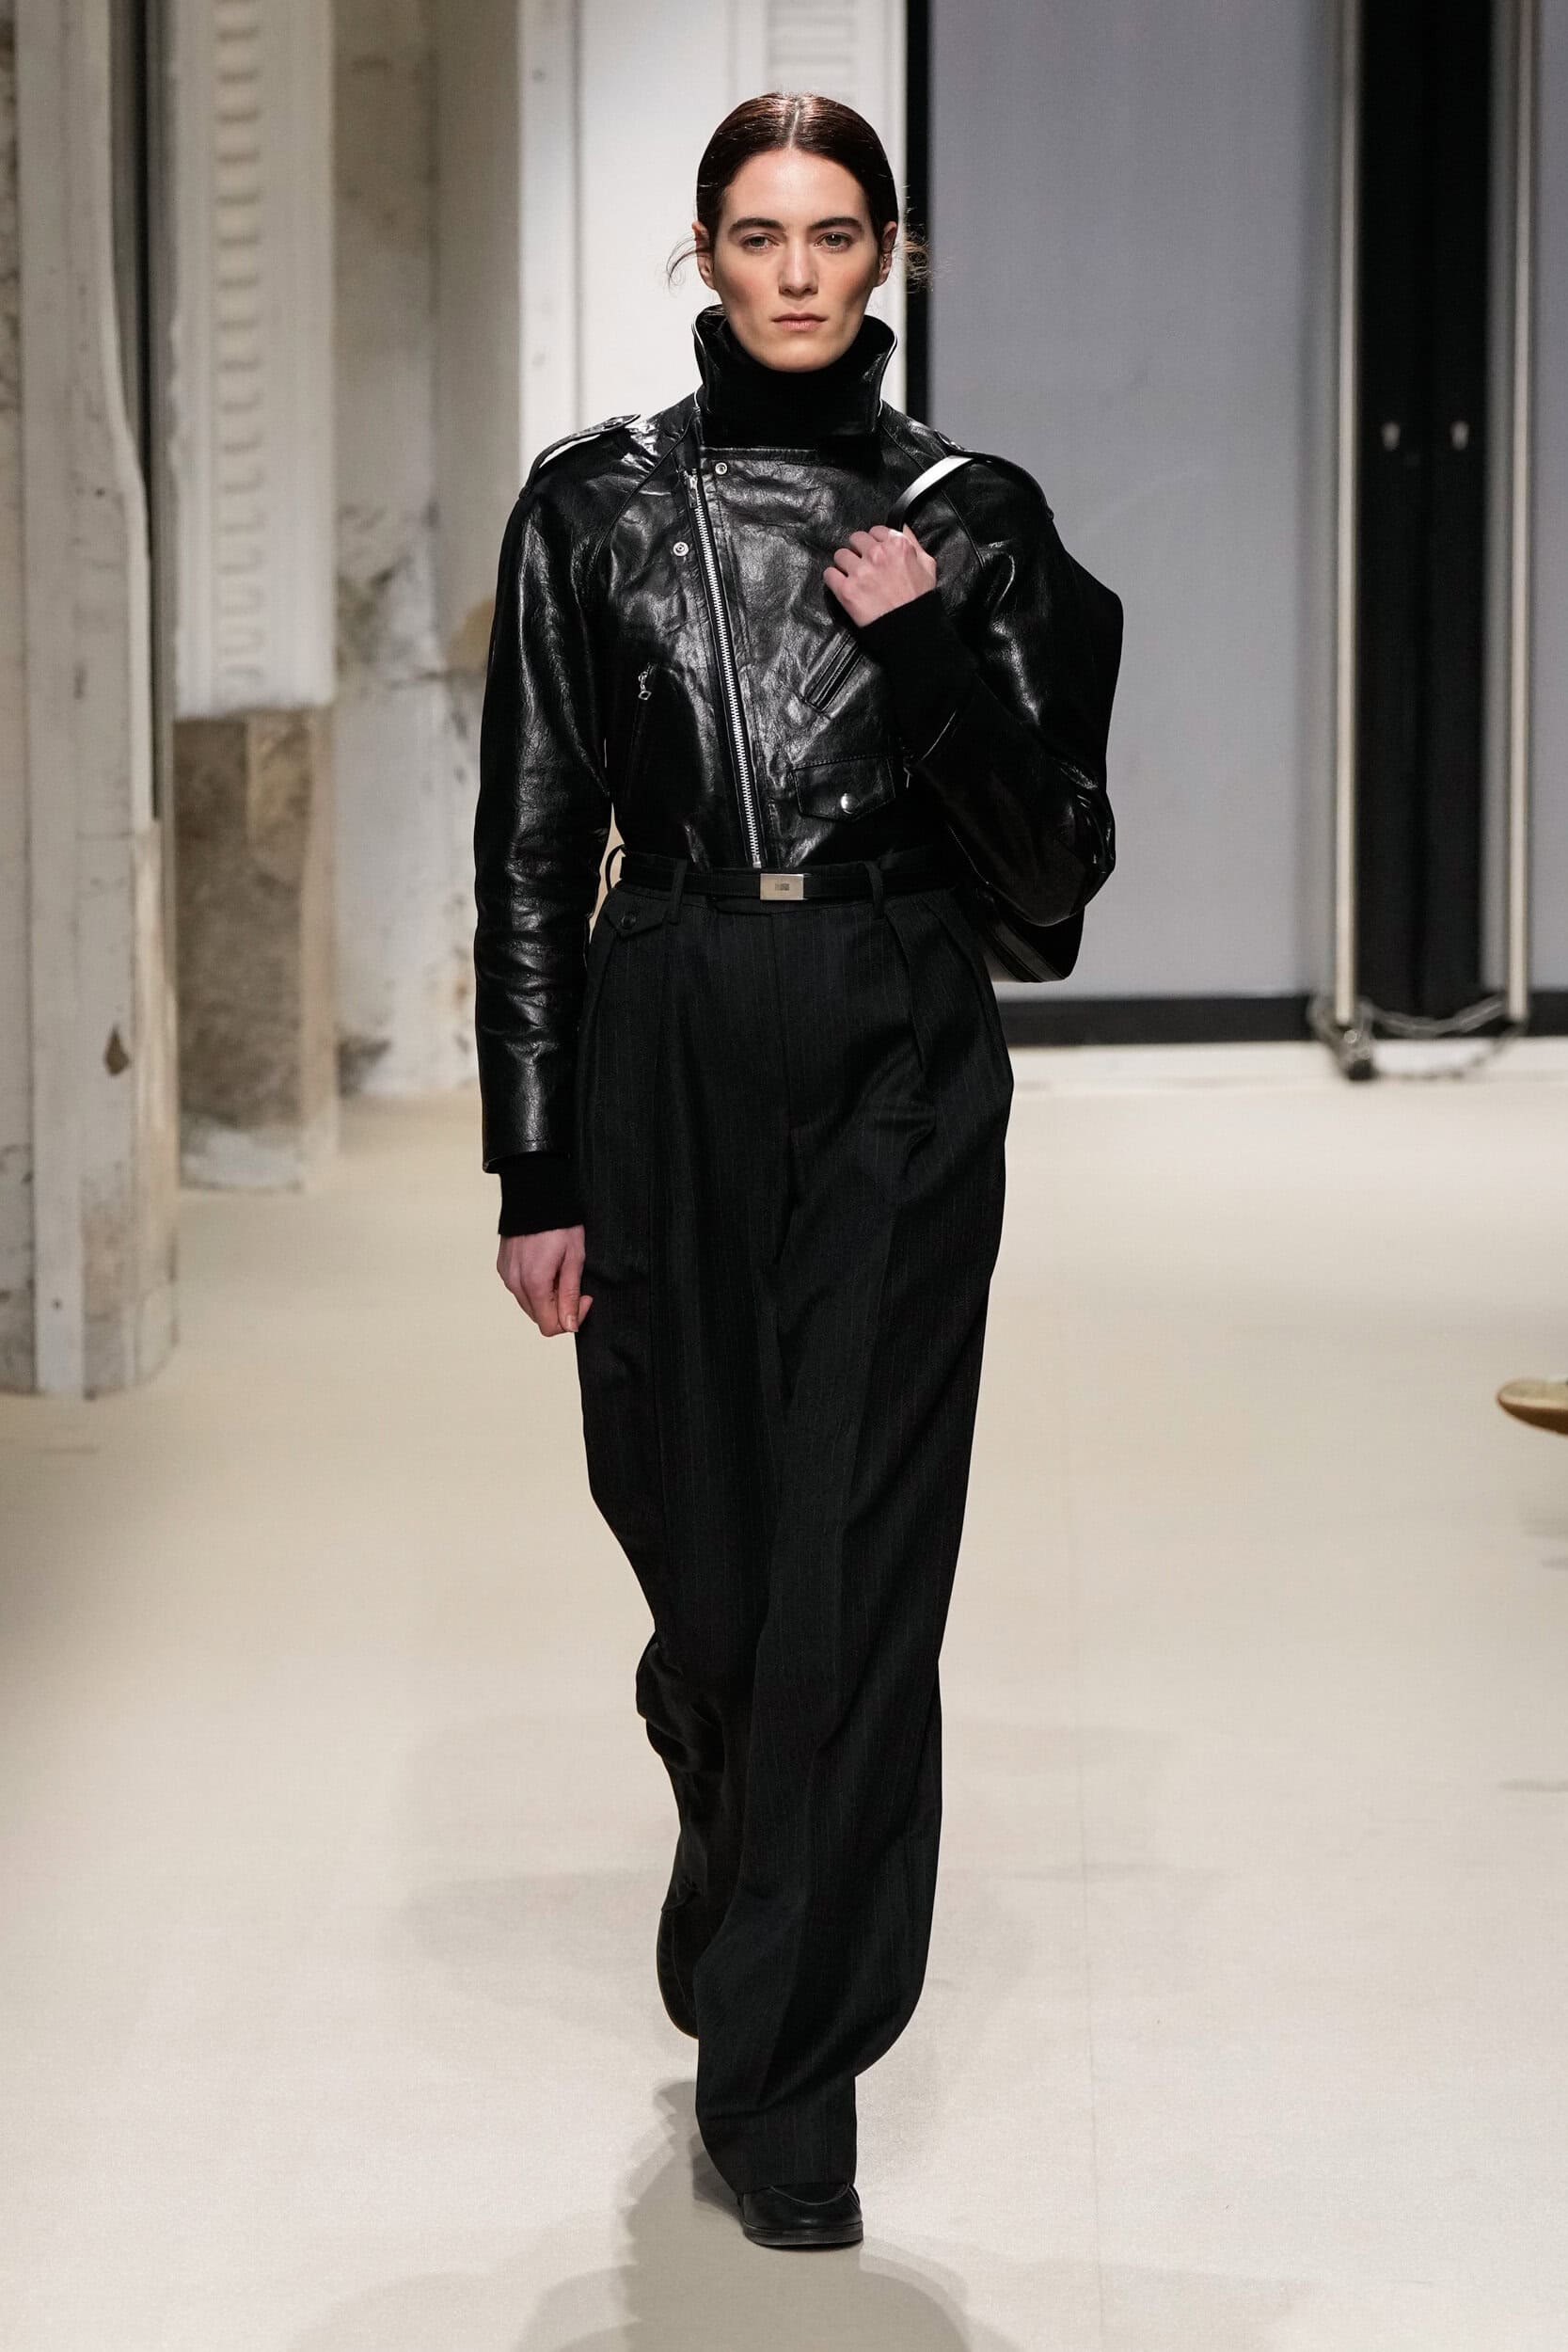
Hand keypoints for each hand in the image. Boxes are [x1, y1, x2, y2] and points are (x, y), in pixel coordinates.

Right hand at [497, 1226, 592, 1335]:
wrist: (535, 1197)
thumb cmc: (559, 1224)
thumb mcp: (574, 1259)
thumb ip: (570, 1296)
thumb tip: (569, 1325)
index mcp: (534, 1284)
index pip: (550, 1327)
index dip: (571, 1319)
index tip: (584, 1298)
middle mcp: (515, 1284)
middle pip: (539, 1317)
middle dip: (560, 1308)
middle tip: (573, 1283)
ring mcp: (507, 1276)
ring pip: (530, 1305)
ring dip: (547, 1297)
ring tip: (559, 1271)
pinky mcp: (503, 1268)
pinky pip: (520, 1290)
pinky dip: (535, 1287)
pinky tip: (545, 1267)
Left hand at [823, 523, 937, 625]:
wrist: (909, 629)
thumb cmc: (920, 599)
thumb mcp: (927, 564)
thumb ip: (913, 542)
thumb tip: (901, 526)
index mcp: (897, 545)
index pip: (875, 531)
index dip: (874, 542)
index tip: (874, 552)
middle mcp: (877, 554)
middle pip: (855, 539)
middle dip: (858, 550)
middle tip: (862, 564)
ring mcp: (860, 572)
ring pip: (840, 555)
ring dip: (844, 564)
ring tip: (852, 576)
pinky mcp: (846, 590)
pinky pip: (829, 574)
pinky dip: (833, 578)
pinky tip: (840, 584)